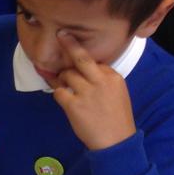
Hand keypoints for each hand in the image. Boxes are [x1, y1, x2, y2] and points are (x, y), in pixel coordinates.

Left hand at [51, 32, 135, 150]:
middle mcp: (100, 81)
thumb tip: (82, 71)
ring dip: (61, 78)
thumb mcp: (117, 92)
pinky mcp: (74, 105)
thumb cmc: (115, 117)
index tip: (73, 57)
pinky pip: (58, 91)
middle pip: (81, 59)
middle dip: (69, 44)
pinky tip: (58, 93)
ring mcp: (86, 93)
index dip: (82, 62)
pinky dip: (56, 91)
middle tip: (60, 34)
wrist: (115, 140)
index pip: (94, 62)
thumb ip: (103, 80)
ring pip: (66, 75)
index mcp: (113, 77)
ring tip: (63, 85)